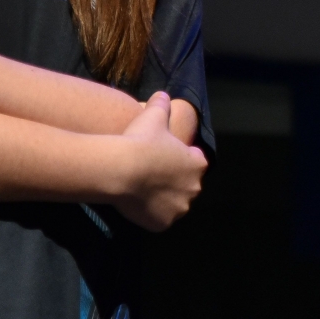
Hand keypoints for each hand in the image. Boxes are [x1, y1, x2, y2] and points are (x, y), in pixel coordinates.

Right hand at [112, 92, 207, 231]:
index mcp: (197, 164)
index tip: (161, 156)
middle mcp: (194, 188)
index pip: (193, 161)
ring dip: (162, 199)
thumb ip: (162, 104)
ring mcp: (179, 208)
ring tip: (142, 190)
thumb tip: (162, 95)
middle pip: (185, 185)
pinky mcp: (163, 223)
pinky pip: (158, 220)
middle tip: (150, 175)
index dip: (177, 158)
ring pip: (173, 203)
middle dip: (172, 181)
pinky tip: (137, 204)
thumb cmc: (142, 140)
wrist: (122, 169)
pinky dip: (150, 215)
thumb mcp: (154, 115)